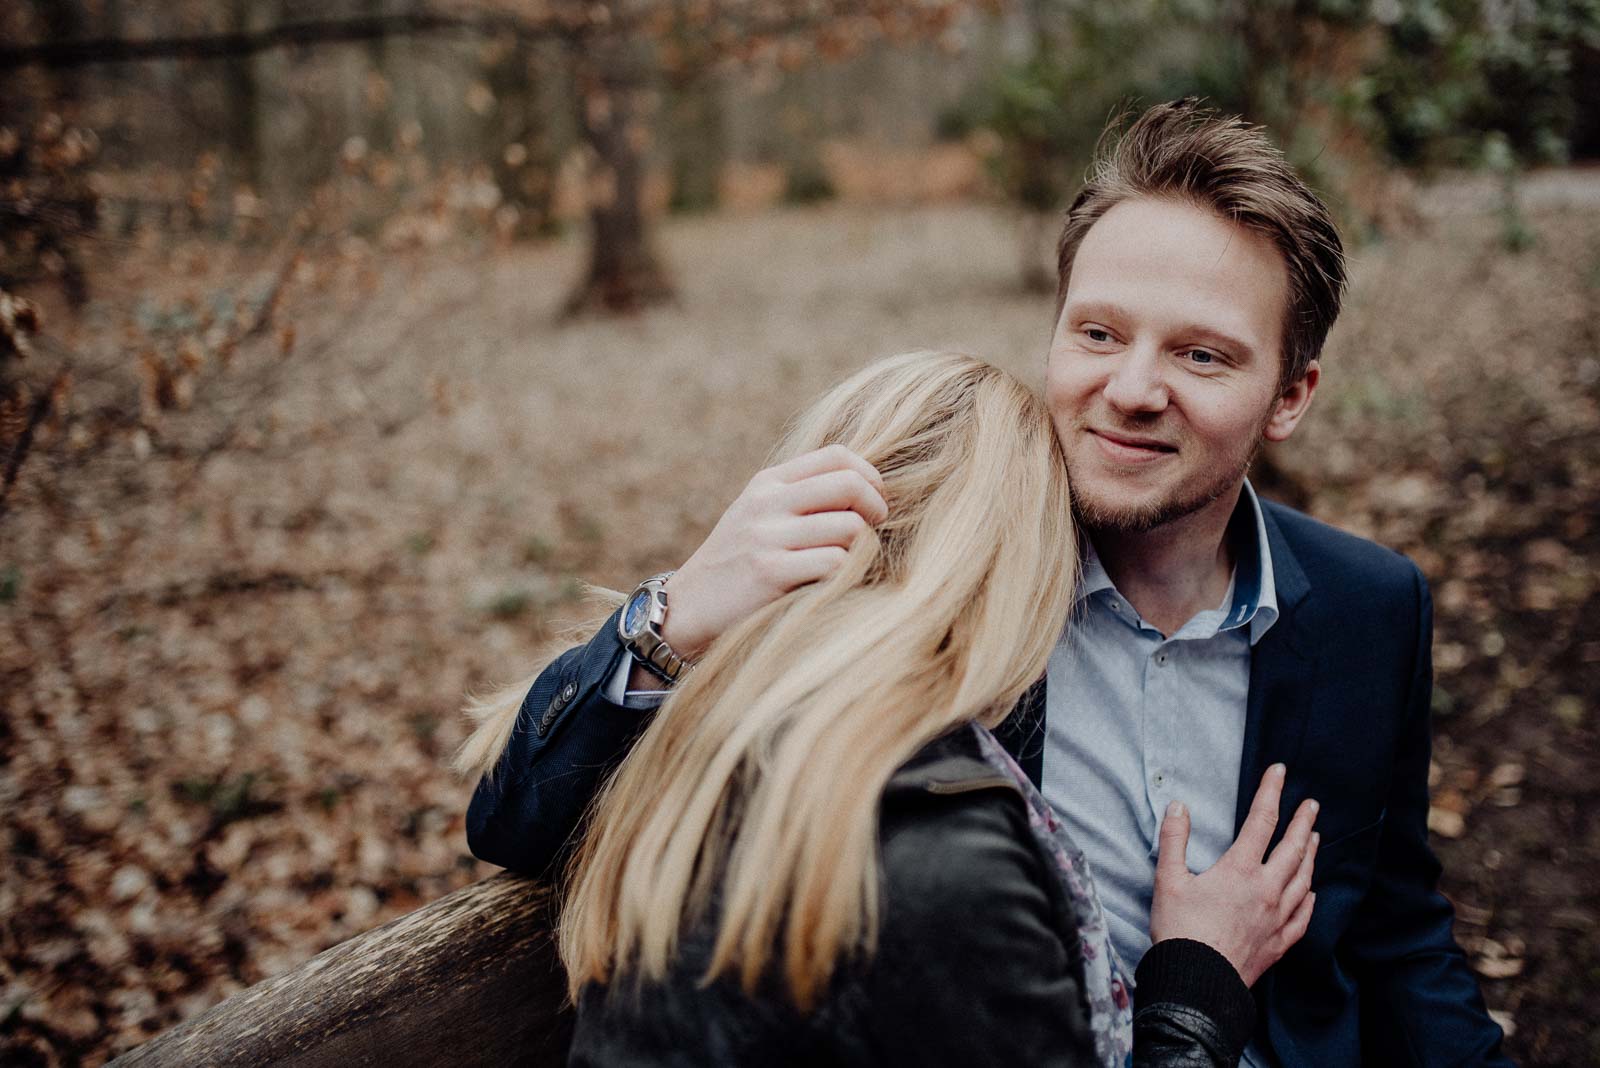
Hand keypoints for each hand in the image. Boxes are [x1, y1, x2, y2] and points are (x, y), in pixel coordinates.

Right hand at [659, 444, 886, 659]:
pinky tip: (830, 584)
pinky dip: (844, 576)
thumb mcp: (757, 515)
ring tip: (846, 562)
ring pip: (849, 528)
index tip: (874, 502)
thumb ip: (799, 497)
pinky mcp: (769, 572)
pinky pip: (835, 564)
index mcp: (768, 483)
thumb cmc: (735, 563)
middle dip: (876, 508)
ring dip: (860, 548)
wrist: (686, 607)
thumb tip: (865, 489)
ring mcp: (766, 536)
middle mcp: (766, 503)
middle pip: (849, 485)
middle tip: (874, 529)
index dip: (870, 476)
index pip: (837, 456)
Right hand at [1149, 763, 1319, 986]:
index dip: (1271, 792)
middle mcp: (1266, 890)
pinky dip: (1309, 899)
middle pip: (1293, 848)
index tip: (1280, 771)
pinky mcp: (1279, 943)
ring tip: (1316, 839)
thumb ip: (1174, 840)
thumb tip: (1178, 807)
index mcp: (1240, 870)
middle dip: (1303, 822)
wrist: (1198, 983)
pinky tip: (1311, 892)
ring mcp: (1277, 918)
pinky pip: (1303, 916)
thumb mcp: (1167, 880)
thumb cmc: (1180, 931)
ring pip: (1303, 879)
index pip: (1261, 821)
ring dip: (1311, 855)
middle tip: (1312, 804)